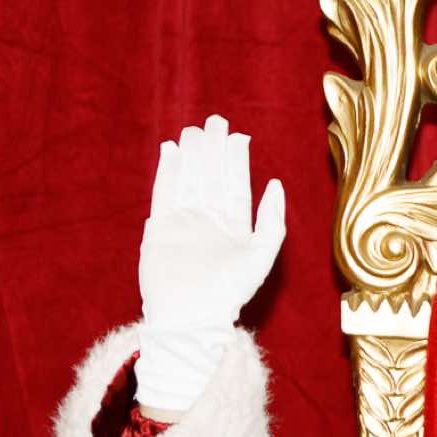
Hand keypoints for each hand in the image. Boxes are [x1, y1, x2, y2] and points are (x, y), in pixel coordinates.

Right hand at [135, 116, 285, 410]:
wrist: (190, 316)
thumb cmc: (229, 292)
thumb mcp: (261, 255)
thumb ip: (271, 220)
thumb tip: (275, 184)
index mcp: (235, 227)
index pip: (236, 185)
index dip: (237, 161)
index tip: (238, 136)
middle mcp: (209, 222)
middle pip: (211, 177)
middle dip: (214, 150)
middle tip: (215, 121)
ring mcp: (184, 223)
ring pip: (188, 180)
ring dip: (191, 156)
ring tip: (193, 131)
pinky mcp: (161, 229)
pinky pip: (164, 193)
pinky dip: (167, 172)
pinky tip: (171, 151)